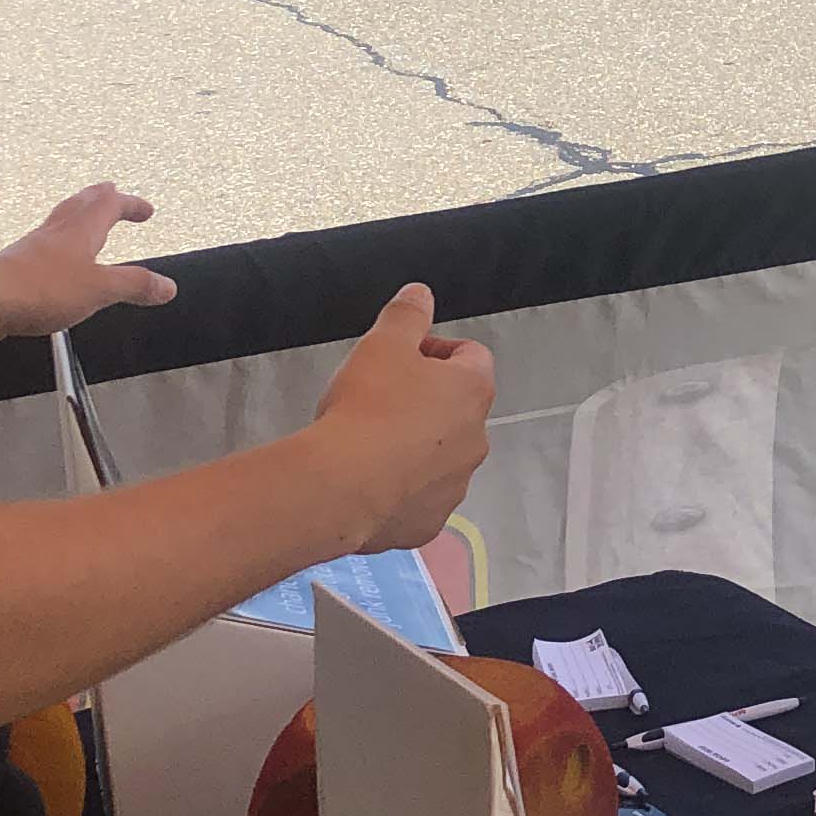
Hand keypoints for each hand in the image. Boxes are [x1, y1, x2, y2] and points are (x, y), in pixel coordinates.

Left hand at [0, 183, 177, 339]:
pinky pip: (45, 247)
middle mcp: (57, 233)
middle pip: (80, 204)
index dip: (130, 205)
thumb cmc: (40, 290)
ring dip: (78, 215)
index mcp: (81, 231)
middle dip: (100, 197)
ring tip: (86, 218)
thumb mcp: (100, 290)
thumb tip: (167, 286)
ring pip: (60, 221)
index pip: (110, 205)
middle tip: (111, 191)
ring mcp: (34, 248)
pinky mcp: (18, 268)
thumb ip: (135, 285)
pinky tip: (58, 260)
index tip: (146, 210)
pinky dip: (60, 245)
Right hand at [310, 283, 496, 551]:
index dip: (436, 349)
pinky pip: (419, 498)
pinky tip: (366, 480)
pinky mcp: (429, 522)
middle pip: (457, 408)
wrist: (340, 486)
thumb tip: (420, 293)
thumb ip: (406, 315)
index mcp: (472, 391)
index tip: (403, 355)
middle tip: (379, 398)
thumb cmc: (366, 408)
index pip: (471, 356)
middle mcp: (476, 440)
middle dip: (424, 399)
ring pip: (440, 456)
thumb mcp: (383, 345)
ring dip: (414, 445)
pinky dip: (400, 488)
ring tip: (368, 441)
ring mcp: (455, 486)